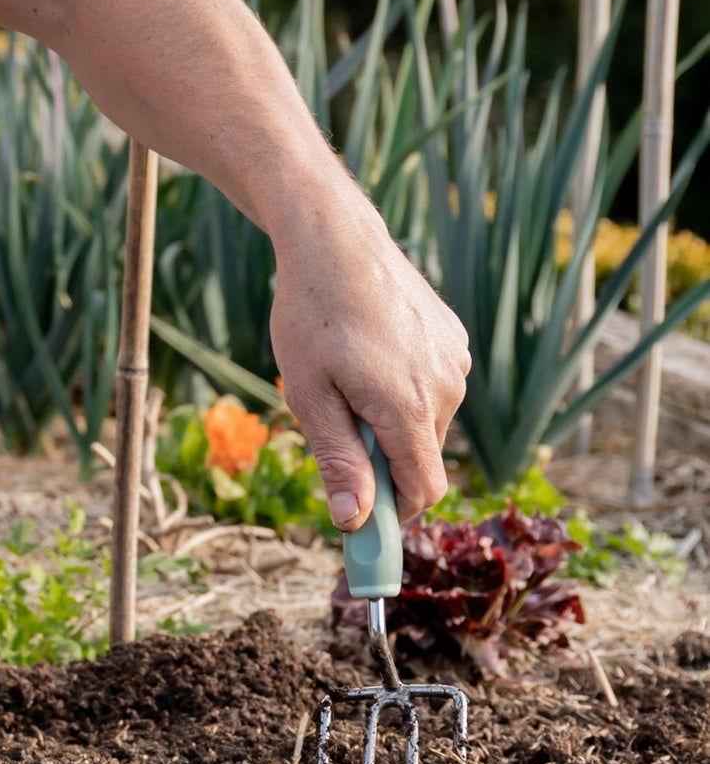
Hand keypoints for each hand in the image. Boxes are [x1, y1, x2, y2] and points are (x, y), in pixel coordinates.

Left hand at [268, 189, 470, 529]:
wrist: (334, 241)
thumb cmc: (310, 316)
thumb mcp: (309, 395)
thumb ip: (339, 462)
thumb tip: (354, 522)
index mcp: (410, 408)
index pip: (422, 492)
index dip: (392, 515)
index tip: (360, 523)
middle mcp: (447, 388)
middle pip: (420, 458)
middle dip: (380, 459)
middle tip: (332, 422)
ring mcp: (455, 361)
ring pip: (425, 422)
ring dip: (389, 420)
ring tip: (345, 374)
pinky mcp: (454, 339)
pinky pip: (431, 387)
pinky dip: (402, 387)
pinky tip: (369, 351)